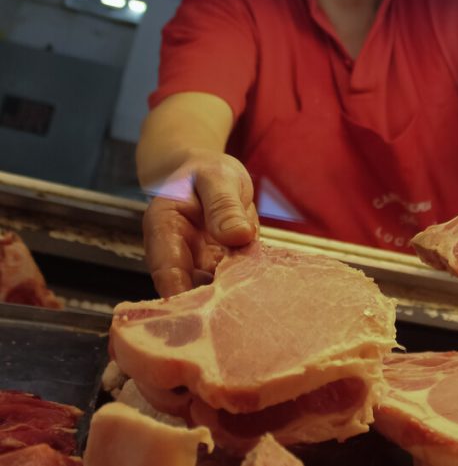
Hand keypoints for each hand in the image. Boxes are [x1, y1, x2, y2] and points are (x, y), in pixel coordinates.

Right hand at [142, 151, 257, 296]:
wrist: (210, 175)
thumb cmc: (206, 172)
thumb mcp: (217, 178)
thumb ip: (224, 205)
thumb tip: (238, 235)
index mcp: (164, 228)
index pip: (166, 268)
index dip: (180, 293)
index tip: (201, 310)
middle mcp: (177, 254)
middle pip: (187, 290)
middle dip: (209, 306)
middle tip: (237, 314)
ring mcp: (199, 266)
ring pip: (212, 293)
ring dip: (231, 300)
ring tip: (254, 305)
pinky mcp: (221, 271)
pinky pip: (233, 285)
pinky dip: (246, 288)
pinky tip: (263, 291)